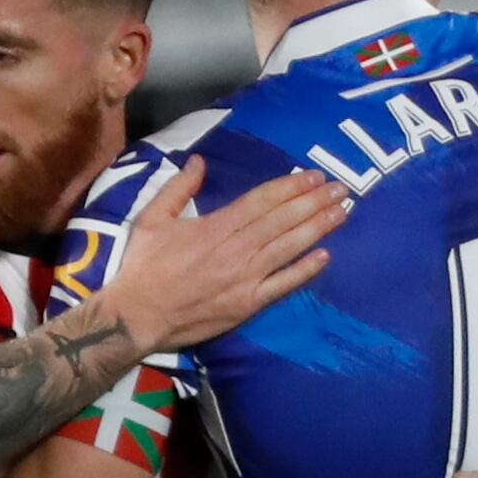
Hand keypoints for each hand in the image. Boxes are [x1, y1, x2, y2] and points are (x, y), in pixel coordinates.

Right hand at [103, 156, 343, 350]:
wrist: (136, 316)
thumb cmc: (142, 266)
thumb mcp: (151, 217)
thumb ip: (178, 187)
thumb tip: (199, 161)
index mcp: (215, 225)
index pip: (263, 200)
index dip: (291, 186)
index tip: (314, 175)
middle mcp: (237, 249)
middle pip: (283, 220)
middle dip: (314, 201)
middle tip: (342, 188)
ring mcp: (245, 278)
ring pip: (289, 248)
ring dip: (318, 228)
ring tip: (342, 212)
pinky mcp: (247, 304)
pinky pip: (283, 285)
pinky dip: (305, 271)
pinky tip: (325, 256)